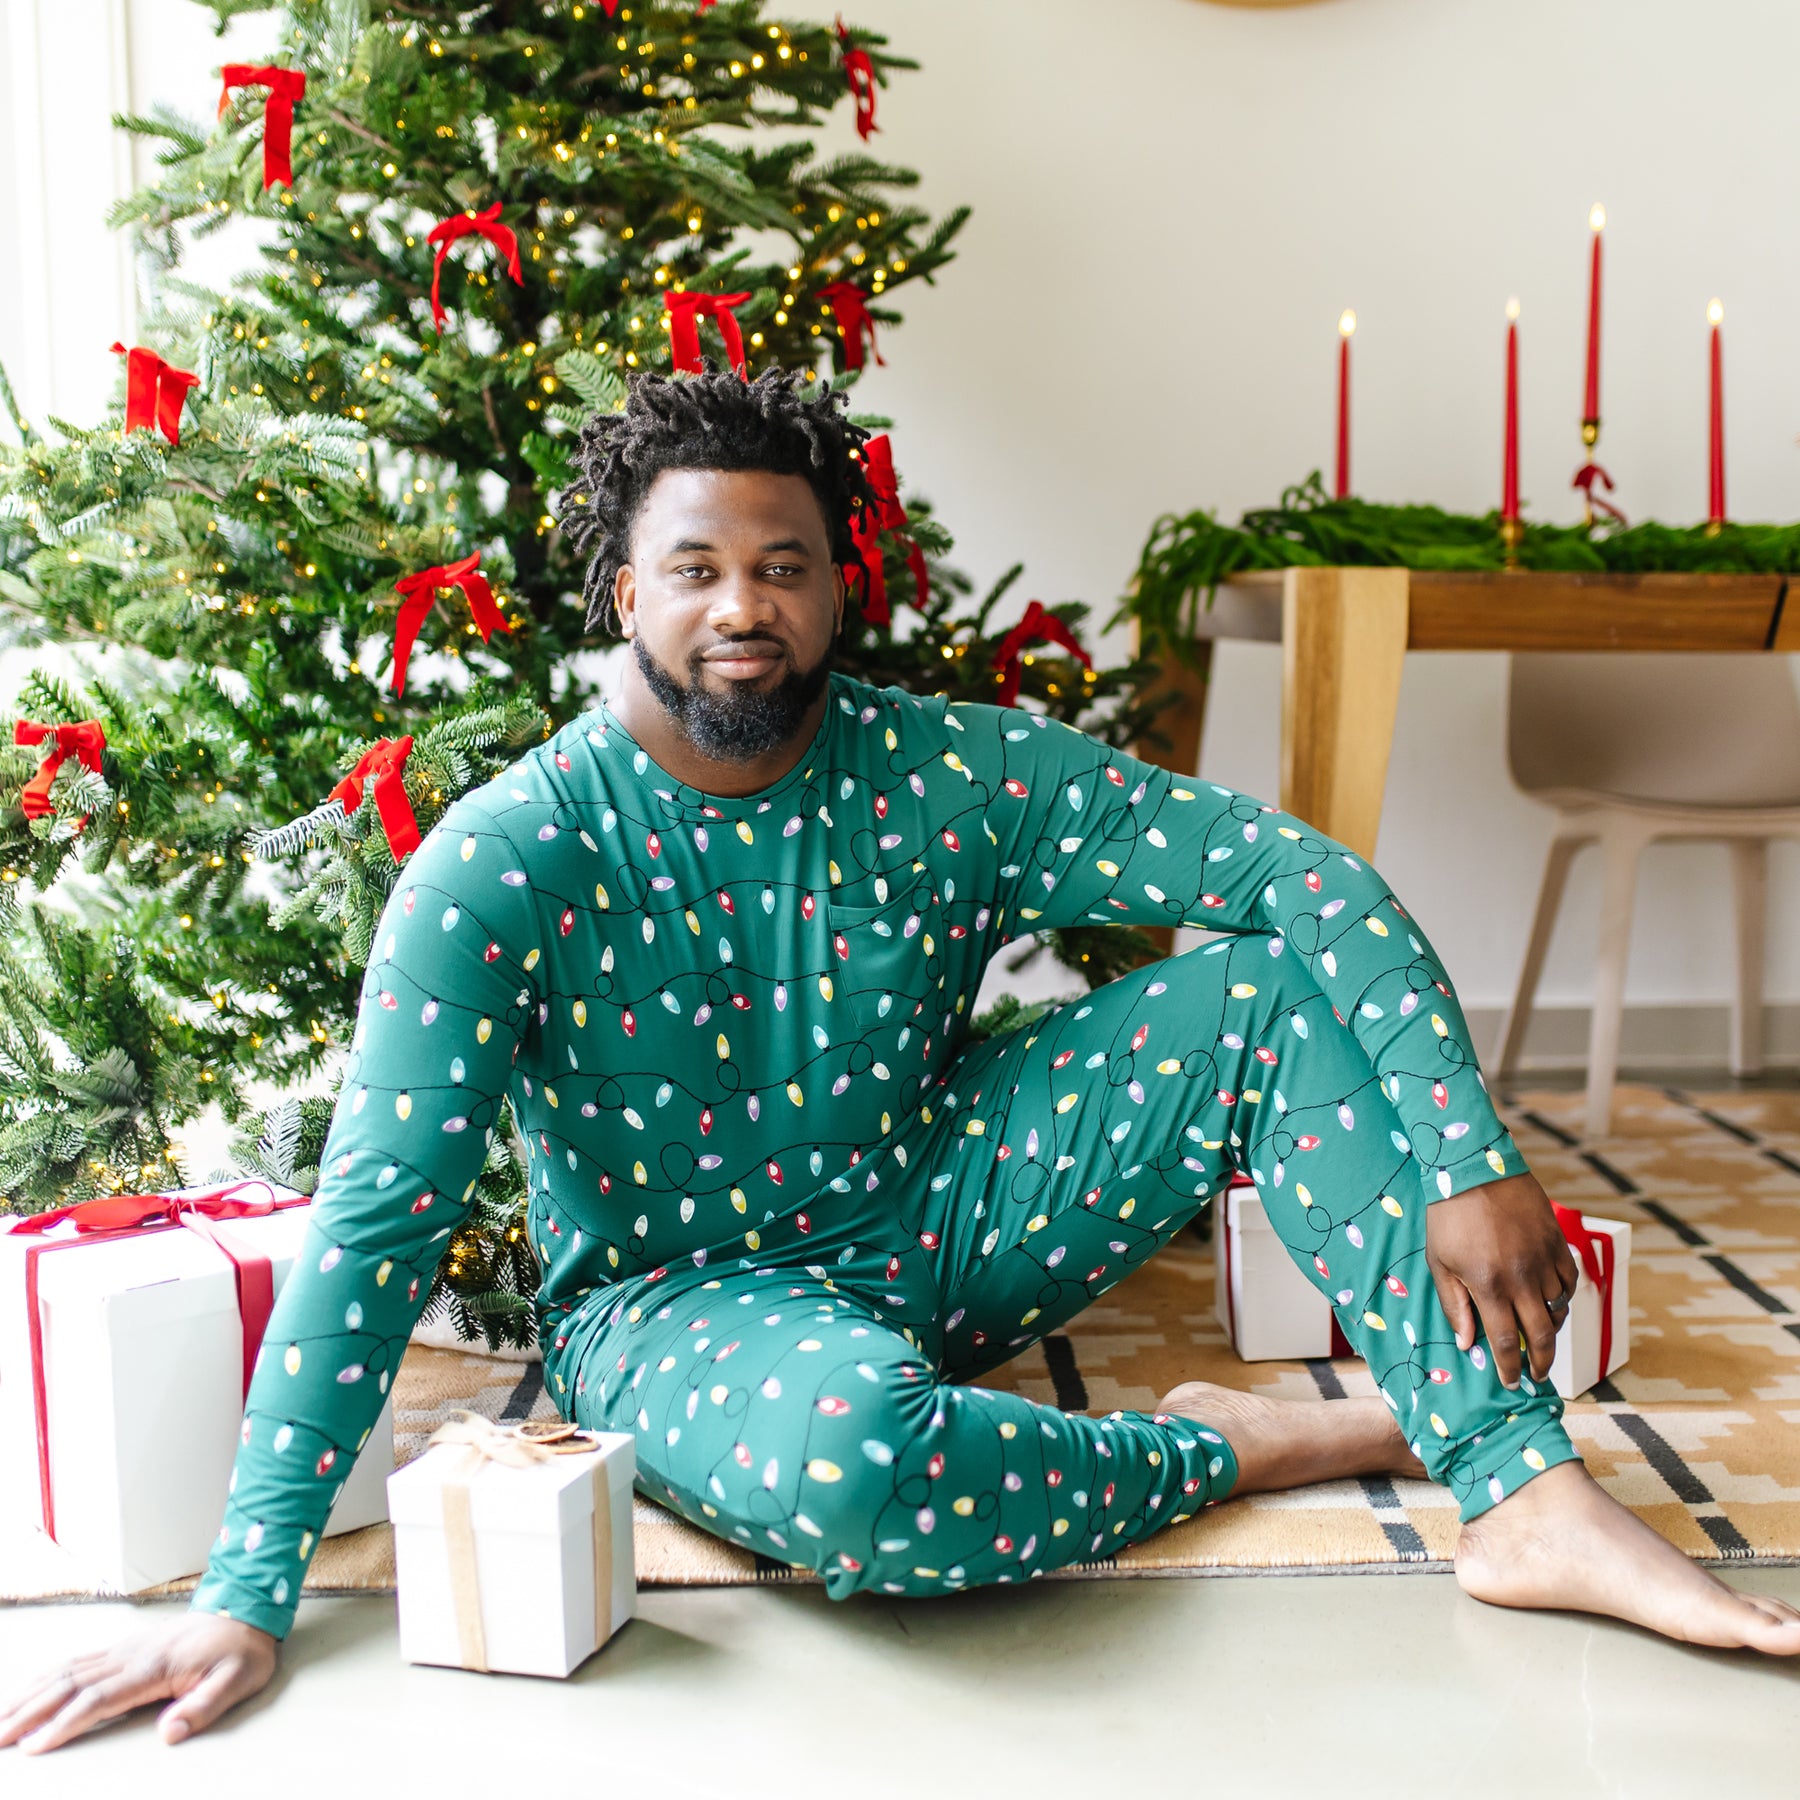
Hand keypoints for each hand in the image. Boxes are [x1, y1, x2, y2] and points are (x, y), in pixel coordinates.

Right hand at [0, 1613, 277, 1753]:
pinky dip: (45, 1678)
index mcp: (153, 1668)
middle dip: (29, 1713)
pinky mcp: (123, 1648)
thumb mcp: (238, 1681)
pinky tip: (28, 1692)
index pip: (99, 1698)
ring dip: (29, 1695)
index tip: (33, 1746)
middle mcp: (130, 1655)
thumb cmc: (241, 1651)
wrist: (245, 1612)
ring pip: (66, 1671)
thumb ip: (204, 1707)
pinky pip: (76, 1662)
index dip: (64, 1723)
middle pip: (70, 1685)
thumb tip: (170, 1733)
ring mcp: (124, 1649)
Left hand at [1425, 1171, 1579, 1389]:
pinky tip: (1552, 1302)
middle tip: (1537, 1375)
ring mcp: (1544, 1259)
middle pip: (1541, 1335)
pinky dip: (1564, 1297)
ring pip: (1559, 1309)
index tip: (1513, 1383)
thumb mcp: (1440, 1261)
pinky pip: (1570, 1281)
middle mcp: (1522, 1278)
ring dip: (1551, 1329)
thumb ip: (1454, 1305)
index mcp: (1489, 1285)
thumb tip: (1466, 1343)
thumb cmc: (1449, 1215)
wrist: (1474, 1167)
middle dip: (1541, 1362)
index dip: (1510, 1368)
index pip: (1504, 1342)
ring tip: (1539, 1336)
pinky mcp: (1557, 1242)